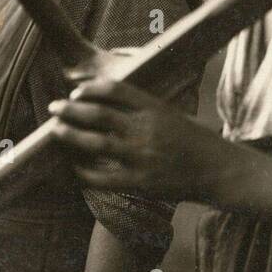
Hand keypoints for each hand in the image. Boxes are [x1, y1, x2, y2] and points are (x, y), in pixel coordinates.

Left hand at [49, 78, 238, 202]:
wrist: (218, 170)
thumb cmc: (194, 141)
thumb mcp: (172, 114)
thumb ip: (144, 109)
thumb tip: (108, 104)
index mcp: (155, 108)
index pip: (115, 90)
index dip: (91, 89)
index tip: (76, 90)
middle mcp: (146, 129)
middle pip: (98, 114)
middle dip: (71, 109)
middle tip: (54, 107)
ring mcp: (142, 156)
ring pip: (95, 143)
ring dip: (70, 136)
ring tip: (56, 131)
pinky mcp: (140, 182)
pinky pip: (102, 177)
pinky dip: (83, 172)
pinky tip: (74, 167)